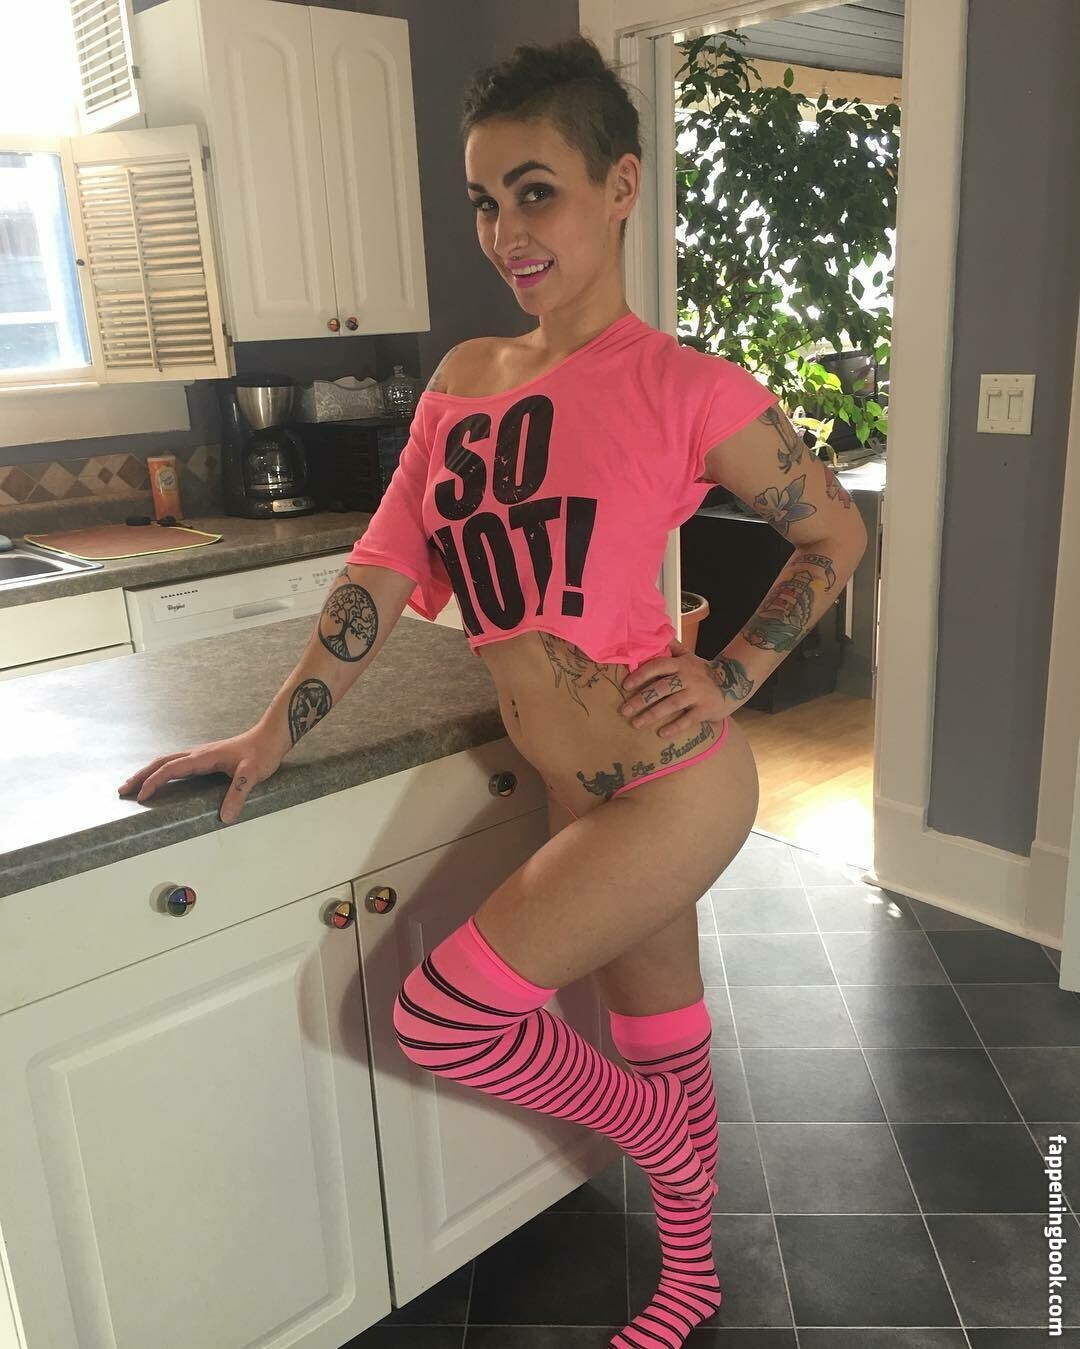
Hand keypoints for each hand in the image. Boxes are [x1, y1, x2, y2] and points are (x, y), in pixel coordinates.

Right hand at [117, 727, 284, 824]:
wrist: (271, 736)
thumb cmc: (261, 753)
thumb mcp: (252, 775)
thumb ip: (238, 794)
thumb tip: (225, 817)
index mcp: (203, 758)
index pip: (171, 769)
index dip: (154, 782)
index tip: (141, 797)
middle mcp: (198, 754)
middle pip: (161, 763)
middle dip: (141, 776)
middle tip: (123, 790)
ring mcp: (201, 754)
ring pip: (167, 761)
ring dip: (149, 772)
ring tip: (134, 785)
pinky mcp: (206, 757)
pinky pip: (177, 763)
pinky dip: (163, 771)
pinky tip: (162, 779)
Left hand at [617, 637, 734, 737]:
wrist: (734, 682)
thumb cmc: (703, 672)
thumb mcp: (689, 656)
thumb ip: (672, 648)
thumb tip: (657, 632)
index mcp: (680, 664)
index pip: (657, 666)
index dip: (640, 675)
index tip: (625, 686)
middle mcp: (687, 678)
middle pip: (660, 688)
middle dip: (640, 699)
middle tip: (624, 710)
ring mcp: (696, 694)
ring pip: (671, 705)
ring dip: (652, 715)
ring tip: (636, 723)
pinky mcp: (704, 710)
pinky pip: (687, 720)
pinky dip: (674, 727)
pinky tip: (661, 734)